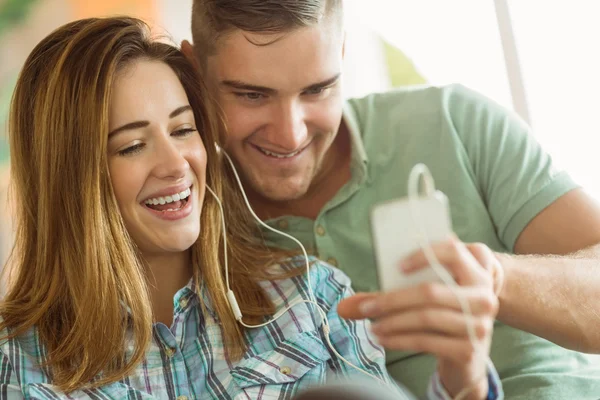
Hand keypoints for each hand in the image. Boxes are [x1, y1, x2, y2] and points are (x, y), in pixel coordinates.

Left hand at [338, 236, 498, 398]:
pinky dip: (399, 340)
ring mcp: (479, 324)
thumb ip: (393, 289)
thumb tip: (343, 306)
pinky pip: (426, 341)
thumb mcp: (427, 293)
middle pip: (430, 291)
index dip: (424, 255)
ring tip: (371, 325)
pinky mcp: (469, 349)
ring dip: (392, 321)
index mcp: (476, 270)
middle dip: (391, 299)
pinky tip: (383, 338)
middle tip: (366, 306)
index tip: (398, 266)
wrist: (467, 354)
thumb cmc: (441, 313)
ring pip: (426, 317)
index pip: (452, 251)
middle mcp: (483, 296)